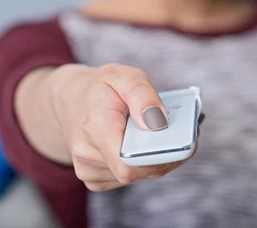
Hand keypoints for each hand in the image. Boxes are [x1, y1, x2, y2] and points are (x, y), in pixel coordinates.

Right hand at [48, 63, 194, 191]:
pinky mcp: (97, 179)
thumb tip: (159, 122)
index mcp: (94, 127)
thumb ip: (143, 95)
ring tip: (164, 133)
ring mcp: (90, 171)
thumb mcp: (124, 76)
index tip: (184, 140)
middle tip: (184, 131)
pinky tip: (150, 144)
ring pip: (140, 174)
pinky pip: (133, 176)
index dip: (161, 157)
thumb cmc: (101, 87)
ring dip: (158, 157)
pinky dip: (147, 162)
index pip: (128, 162)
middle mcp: (88, 155)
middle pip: (139, 170)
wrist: (71, 100)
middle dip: (167, 153)